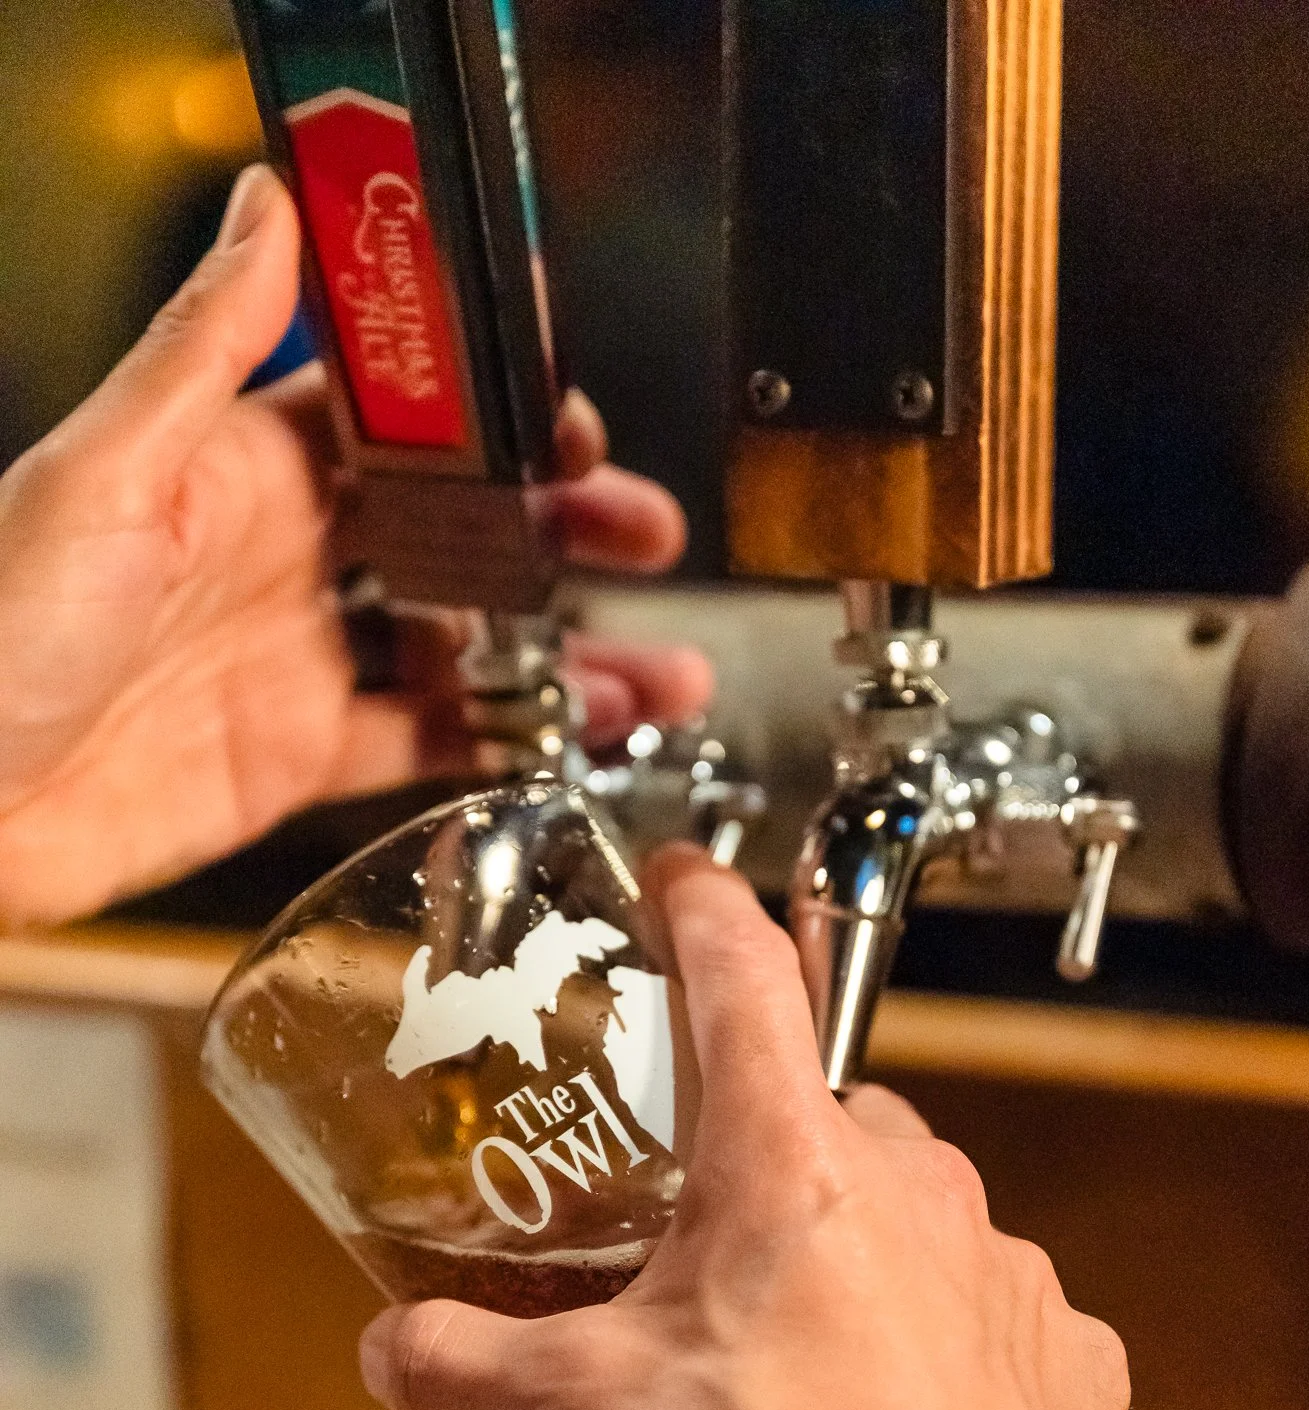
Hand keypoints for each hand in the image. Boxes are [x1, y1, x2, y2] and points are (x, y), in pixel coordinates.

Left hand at [0, 165, 708, 924]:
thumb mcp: (101, 475)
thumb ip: (203, 352)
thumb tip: (268, 206)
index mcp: (238, 470)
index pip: (398, 421)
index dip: (493, 415)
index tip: (573, 416)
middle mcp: (283, 559)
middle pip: (456, 533)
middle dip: (561, 531)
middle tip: (645, 534)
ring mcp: (298, 661)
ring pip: (465, 648)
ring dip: (567, 656)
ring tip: (660, 679)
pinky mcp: (298, 758)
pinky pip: (425, 742)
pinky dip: (505, 742)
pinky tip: (574, 739)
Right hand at [361, 848, 1128, 1409]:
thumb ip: (464, 1368)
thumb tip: (394, 1354)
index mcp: (790, 1168)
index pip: (741, 980)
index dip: (704, 913)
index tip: (687, 882)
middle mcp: (920, 1192)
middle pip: (830, 1119)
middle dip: (769, 1161)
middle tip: (710, 1246)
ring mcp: (1011, 1275)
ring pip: (921, 1222)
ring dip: (861, 1263)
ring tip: (798, 1372)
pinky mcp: (1073, 1363)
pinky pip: (997, 1323)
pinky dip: (948, 1354)